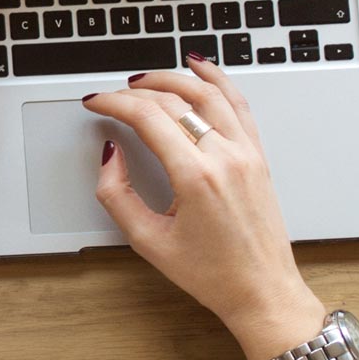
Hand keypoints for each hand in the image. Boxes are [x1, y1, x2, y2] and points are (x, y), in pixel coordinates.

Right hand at [85, 59, 325, 359]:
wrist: (262, 290)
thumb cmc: (213, 274)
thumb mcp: (149, 242)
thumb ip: (118, 195)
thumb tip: (110, 156)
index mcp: (197, 177)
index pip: (149, 118)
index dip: (115, 103)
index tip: (96, 103)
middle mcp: (225, 157)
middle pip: (175, 102)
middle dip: (137, 91)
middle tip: (114, 95)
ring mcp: (246, 152)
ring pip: (209, 93)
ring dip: (174, 77)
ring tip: (147, 77)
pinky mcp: (258, 155)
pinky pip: (239, 104)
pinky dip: (218, 80)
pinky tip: (201, 69)